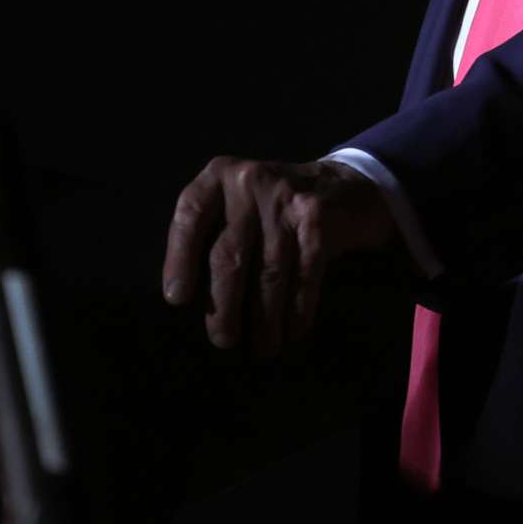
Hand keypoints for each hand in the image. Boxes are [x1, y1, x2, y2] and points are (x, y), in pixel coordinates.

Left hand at [162, 157, 397, 360]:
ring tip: (262, 347)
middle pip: (229, 254)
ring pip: (268, 272)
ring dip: (264, 319)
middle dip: (224, 306)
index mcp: (220, 175)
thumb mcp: (238, 204)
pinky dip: (298, 309)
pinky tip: (293, 330)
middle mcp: (250, 181)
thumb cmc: (274, 209)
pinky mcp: (318, 218)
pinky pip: (304, 274)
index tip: (177, 300)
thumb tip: (193, 303)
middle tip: (224, 340)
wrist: (344, 185)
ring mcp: (287, 197)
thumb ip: (213, 234)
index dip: (180, 260)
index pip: (190, 215)